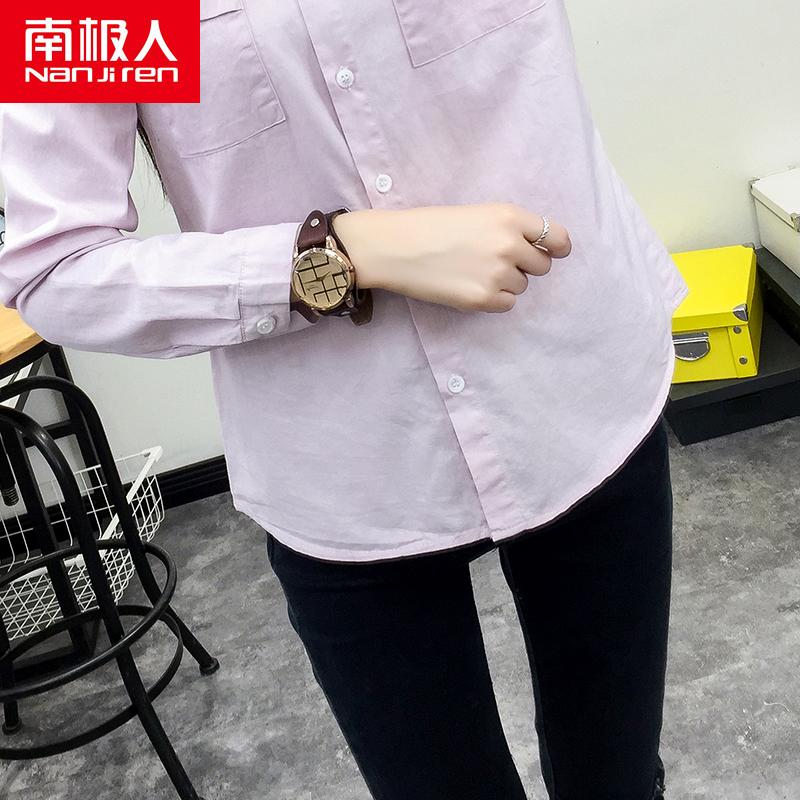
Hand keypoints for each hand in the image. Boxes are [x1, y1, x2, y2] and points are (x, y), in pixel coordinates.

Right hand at [331, 202, 570, 312]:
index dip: (557, 247)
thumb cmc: (430, 226)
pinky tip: (469, 286)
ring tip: (472, 271)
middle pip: (542, 266)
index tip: (555, 252)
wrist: (395, 247)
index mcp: (509, 217)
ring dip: (505, 282)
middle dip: (525, 266)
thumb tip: (536, 250)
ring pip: (521, 286)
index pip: (556, 237)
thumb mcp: (477, 214)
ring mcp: (498, 274)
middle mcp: (510, 245)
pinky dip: (493, 299)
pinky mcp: (483, 299)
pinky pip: (506, 304)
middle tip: (494, 261)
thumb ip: (509, 228)